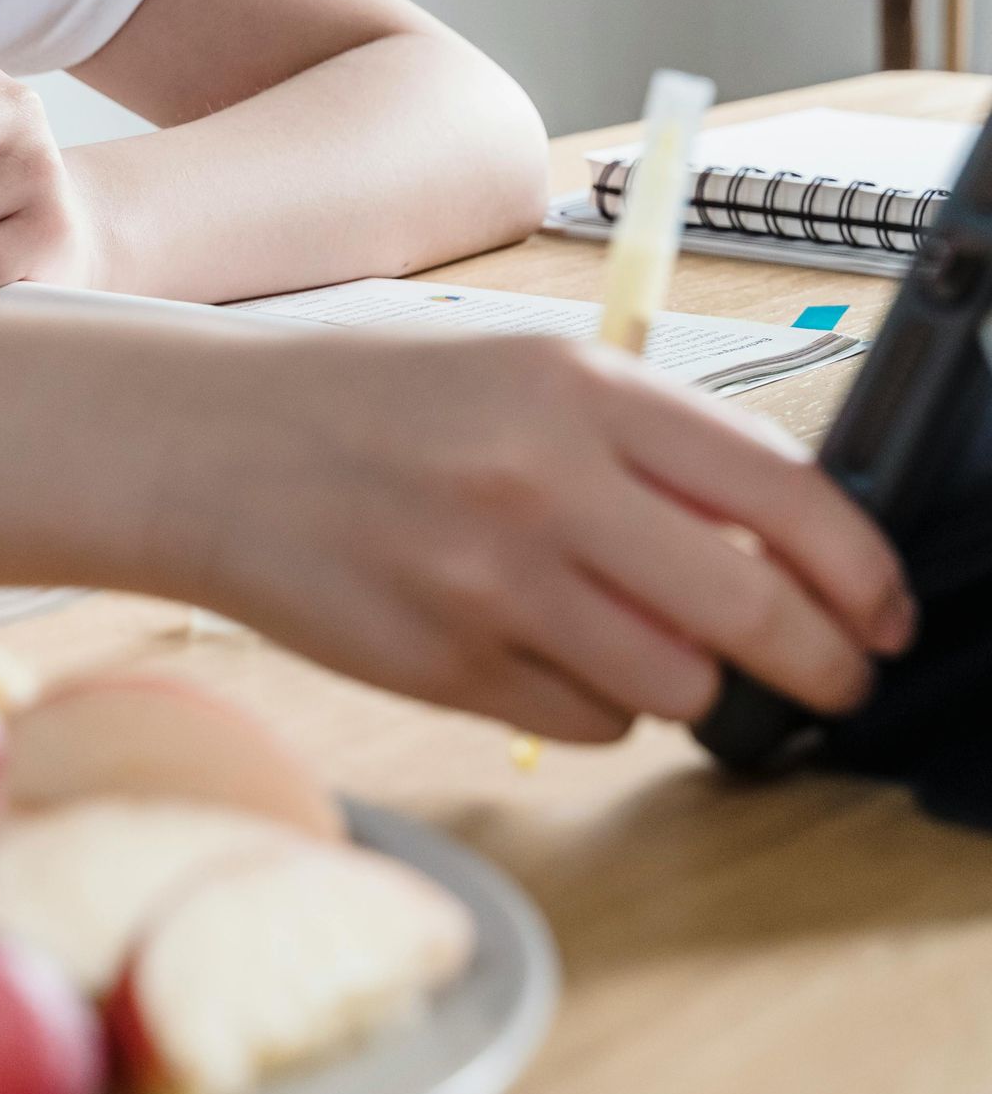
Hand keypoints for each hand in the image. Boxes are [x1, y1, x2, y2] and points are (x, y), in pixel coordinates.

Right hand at [189, 331, 916, 740]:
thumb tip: (779, 542)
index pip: (778, 489)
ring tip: (646, 640)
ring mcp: (489, 579)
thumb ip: (642, 442)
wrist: (208, 444)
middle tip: (836, 676)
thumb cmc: (370, 400)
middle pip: (752, 607)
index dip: (860, 568)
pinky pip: (586, 722)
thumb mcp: (517, 371)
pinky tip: (543, 647)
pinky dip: (595, 703)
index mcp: (574, 385)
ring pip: (676, 682)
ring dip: (690, 680)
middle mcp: (541, 478)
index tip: (885, 609)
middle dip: (822, 661)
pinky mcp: (443, 665)